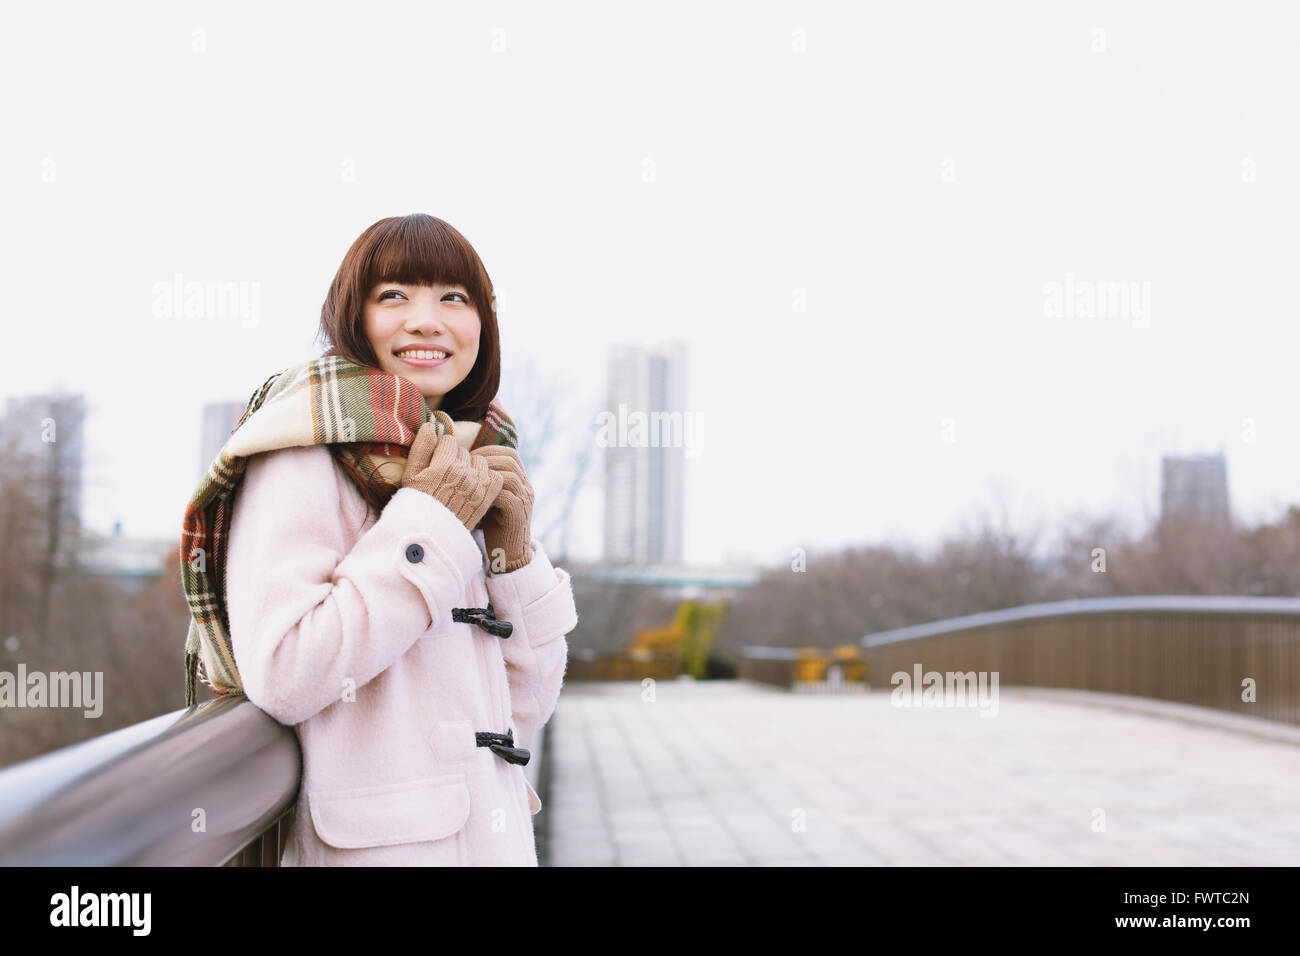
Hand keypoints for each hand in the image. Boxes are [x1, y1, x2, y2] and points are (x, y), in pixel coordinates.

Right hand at [400, 411, 503, 532]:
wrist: (431, 534)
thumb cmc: (417, 503)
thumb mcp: (411, 475)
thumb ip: (421, 448)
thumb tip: (431, 424)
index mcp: (443, 465)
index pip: (449, 442)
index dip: (442, 451)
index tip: (436, 463)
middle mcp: (464, 474)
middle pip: (464, 452)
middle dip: (455, 459)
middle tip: (446, 476)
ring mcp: (478, 486)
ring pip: (480, 461)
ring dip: (472, 468)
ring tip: (460, 482)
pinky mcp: (487, 497)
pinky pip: (495, 476)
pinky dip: (488, 478)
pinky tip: (475, 486)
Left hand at [469, 445, 534, 571]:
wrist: (508, 555)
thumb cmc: (492, 525)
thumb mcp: (489, 498)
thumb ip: (484, 481)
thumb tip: (460, 462)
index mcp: (521, 482)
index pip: (510, 454)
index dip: (489, 451)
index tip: (469, 455)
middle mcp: (526, 488)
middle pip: (510, 460)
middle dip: (486, 458)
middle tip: (465, 464)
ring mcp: (524, 501)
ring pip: (509, 475)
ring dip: (486, 474)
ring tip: (468, 479)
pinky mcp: (518, 514)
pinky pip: (506, 496)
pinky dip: (488, 493)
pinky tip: (473, 496)